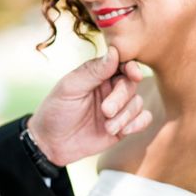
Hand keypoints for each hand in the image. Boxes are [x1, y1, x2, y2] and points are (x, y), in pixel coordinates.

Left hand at [27, 46, 151, 166]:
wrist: (52, 143)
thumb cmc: (57, 110)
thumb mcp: (70, 88)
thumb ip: (93, 71)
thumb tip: (114, 51)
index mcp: (98, 74)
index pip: (121, 64)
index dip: (131, 67)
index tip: (134, 74)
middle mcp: (110, 88)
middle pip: (130, 84)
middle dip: (121, 98)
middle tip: (106, 111)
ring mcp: (118, 107)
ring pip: (137, 102)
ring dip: (125, 115)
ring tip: (108, 127)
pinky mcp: (123, 125)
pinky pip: (143, 118)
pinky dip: (138, 123)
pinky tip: (123, 131)